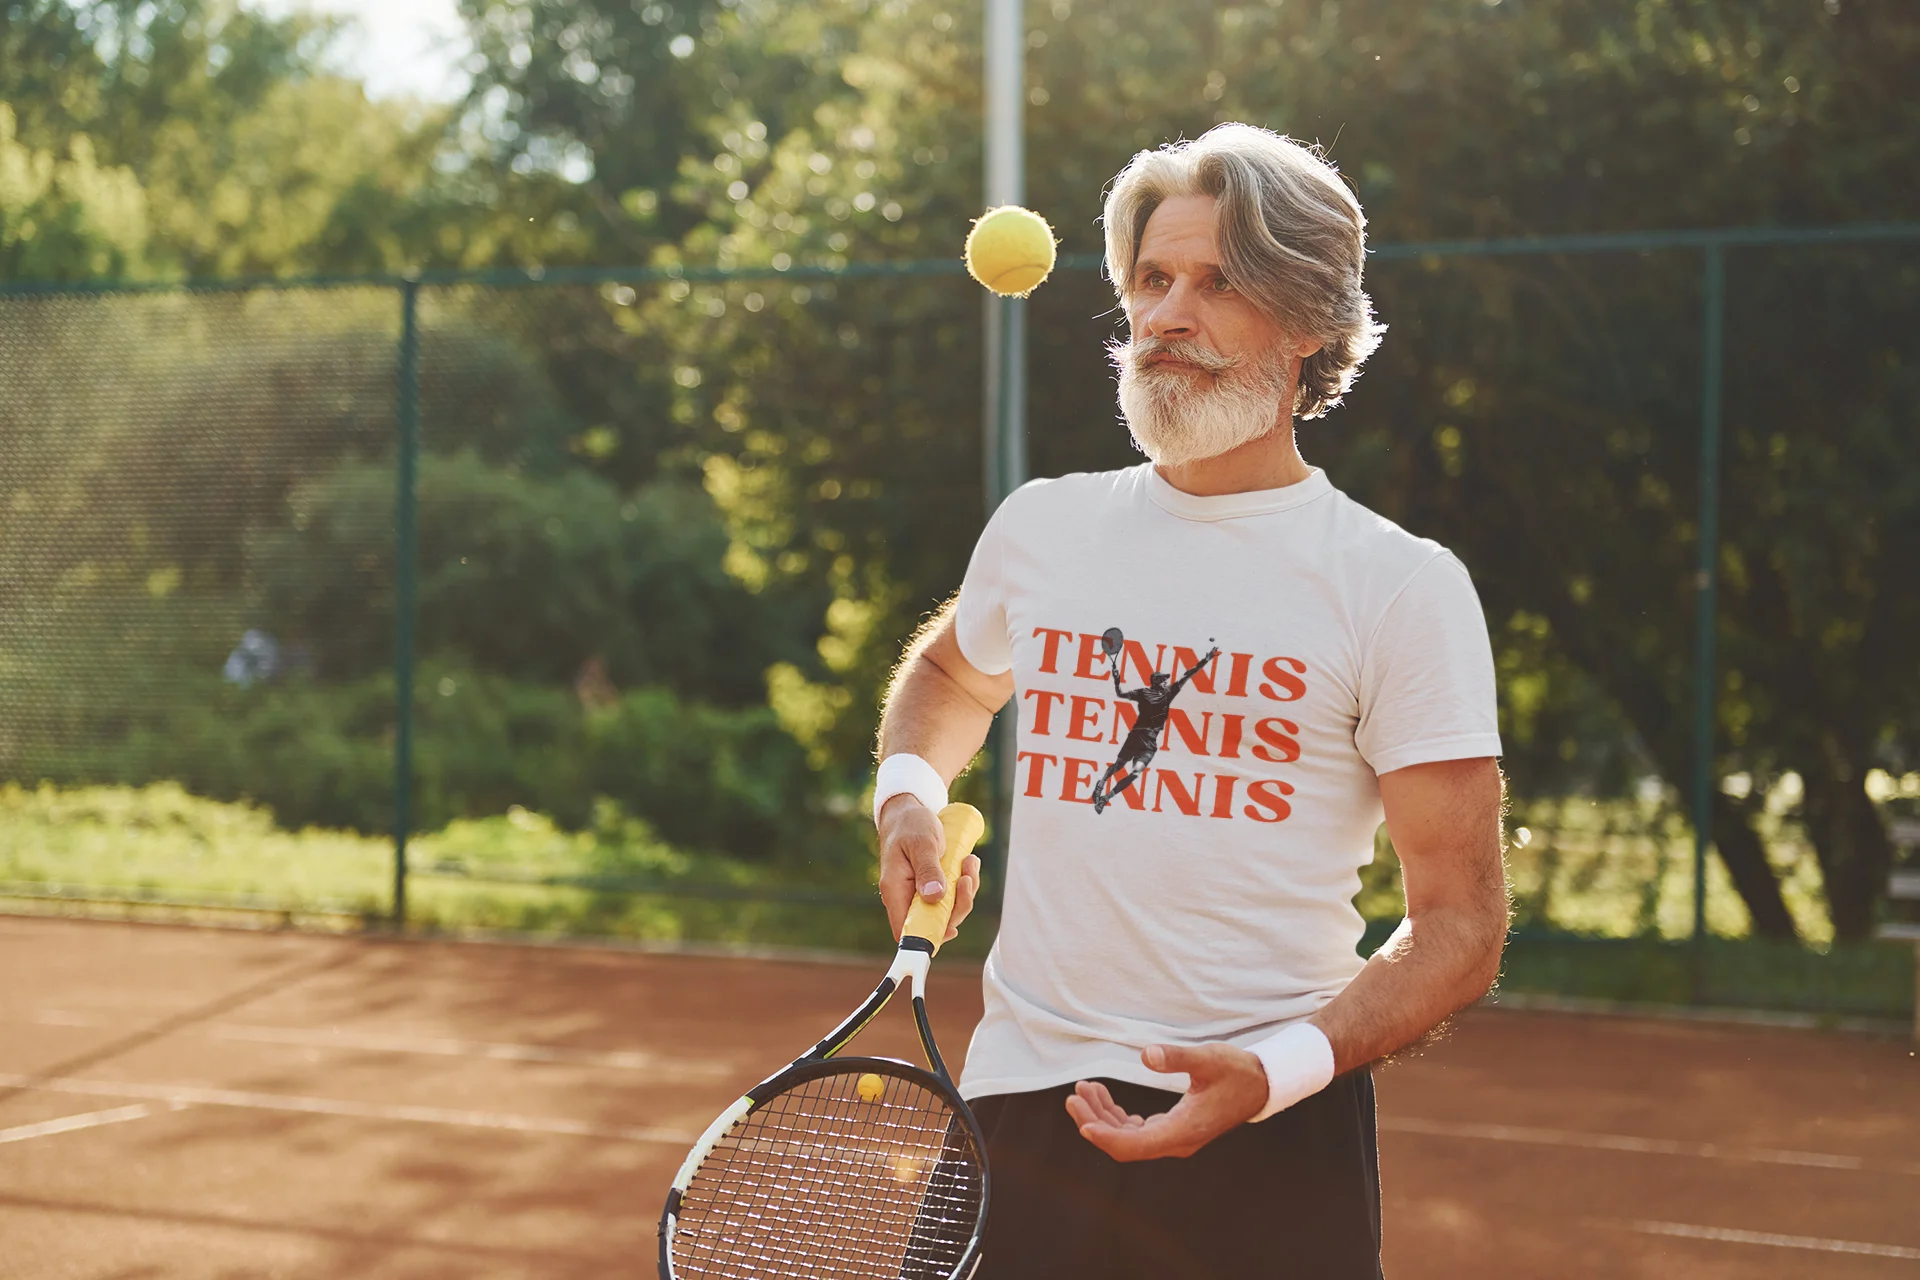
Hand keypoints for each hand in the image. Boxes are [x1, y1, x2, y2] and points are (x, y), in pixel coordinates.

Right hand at [877, 795, 980, 940]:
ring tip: (969, 862)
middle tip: (967, 878)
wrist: (908, 811)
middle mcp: (905, 897)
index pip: (906, 930)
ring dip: (965, 891)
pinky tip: (967, 863)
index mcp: (895, 890)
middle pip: (934, 923)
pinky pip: (952, 896)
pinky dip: (964, 884)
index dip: (927, 936)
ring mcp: (919, 893)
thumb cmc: (910, 824)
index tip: (951, 928)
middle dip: (958, 905)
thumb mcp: (921, 843)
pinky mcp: (931, 887)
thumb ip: (927, 870)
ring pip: (947, 911)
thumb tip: (935, 897)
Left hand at [1064, 1043, 1267, 1160]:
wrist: (1261, 1085)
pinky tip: (1105, 1097)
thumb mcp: (1207, 1059)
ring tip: (1085, 1089)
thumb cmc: (1237, 1071)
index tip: (1082, 1121)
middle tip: (1075, 1095)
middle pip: (1125, 1143)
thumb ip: (1177, 1058)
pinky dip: (1117, 1116)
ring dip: (1103, 1116)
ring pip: (1128, 1137)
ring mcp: (1174, 1137)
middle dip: (1095, 1121)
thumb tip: (1146, 1055)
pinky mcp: (1174, 1128)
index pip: (1134, 1145)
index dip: (1105, 1136)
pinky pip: (1137, 1130)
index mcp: (1183, 1131)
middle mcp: (1176, 1141)